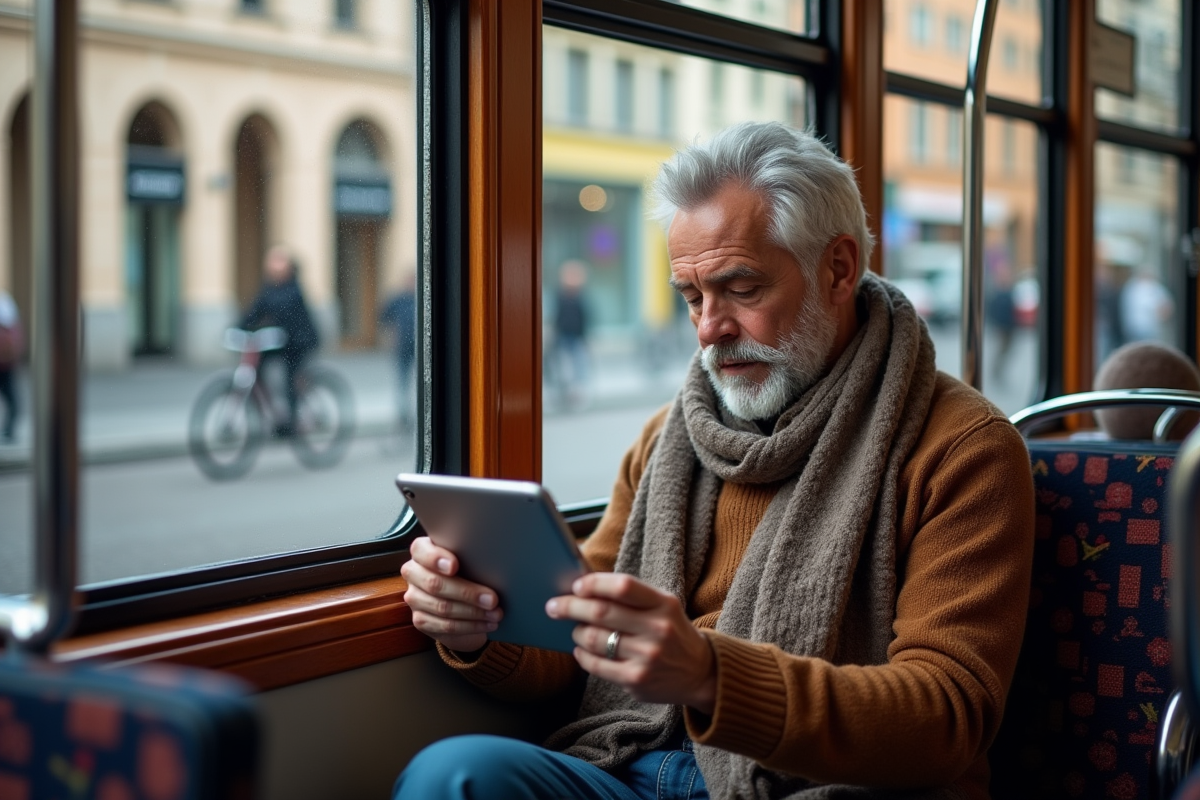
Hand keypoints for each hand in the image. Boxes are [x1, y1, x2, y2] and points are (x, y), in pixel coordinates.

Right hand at [401, 536, 502, 653]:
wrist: (461, 600)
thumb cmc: (468, 570)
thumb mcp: (468, 559)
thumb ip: (471, 555)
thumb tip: (494, 560)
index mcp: (421, 551)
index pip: (421, 551)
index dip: (436, 558)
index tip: (455, 565)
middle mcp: (413, 573)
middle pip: (435, 583)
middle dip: (467, 592)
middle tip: (492, 599)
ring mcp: (414, 598)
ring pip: (442, 607)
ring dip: (473, 613)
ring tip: (496, 613)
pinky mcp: (420, 620)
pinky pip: (445, 626)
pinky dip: (470, 626)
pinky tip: (487, 624)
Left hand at [545, 573, 715, 713]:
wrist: (701, 672)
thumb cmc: (672, 631)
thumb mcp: (663, 607)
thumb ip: (631, 596)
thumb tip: (584, 587)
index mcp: (664, 603)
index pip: (623, 586)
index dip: (594, 584)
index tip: (576, 586)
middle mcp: (657, 629)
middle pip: (602, 612)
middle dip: (570, 607)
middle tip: (554, 606)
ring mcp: (647, 657)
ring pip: (595, 639)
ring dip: (577, 632)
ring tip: (575, 630)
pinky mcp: (637, 680)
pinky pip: (596, 665)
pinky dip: (582, 655)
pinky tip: (581, 649)